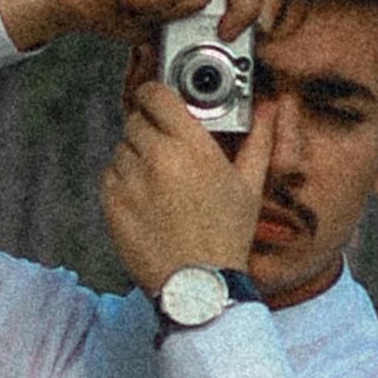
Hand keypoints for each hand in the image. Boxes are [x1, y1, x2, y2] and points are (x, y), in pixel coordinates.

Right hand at [0, 0, 284, 55]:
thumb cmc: (119, 10)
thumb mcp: (172, 21)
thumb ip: (204, 23)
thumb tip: (241, 45)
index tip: (267, 30)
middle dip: (245, 7)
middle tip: (229, 34)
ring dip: (170, 15)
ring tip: (142, 11)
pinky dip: (151, 7)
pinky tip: (130, 1)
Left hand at [102, 73, 275, 296]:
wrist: (198, 285)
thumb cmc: (227, 236)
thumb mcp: (250, 186)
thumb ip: (258, 139)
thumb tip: (269, 108)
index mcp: (192, 146)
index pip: (156, 95)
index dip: (154, 93)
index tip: (157, 99)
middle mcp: (158, 158)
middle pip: (136, 120)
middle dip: (149, 129)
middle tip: (165, 149)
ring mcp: (131, 181)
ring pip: (122, 148)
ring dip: (135, 156)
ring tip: (158, 181)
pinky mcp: (113, 203)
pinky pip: (109, 176)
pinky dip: (122, 182)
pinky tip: (145, 200)